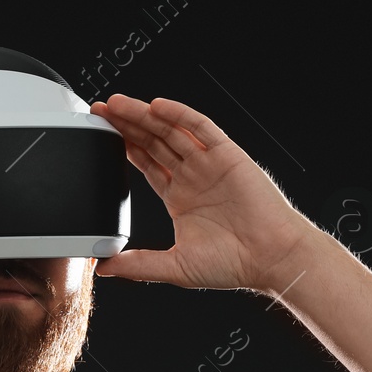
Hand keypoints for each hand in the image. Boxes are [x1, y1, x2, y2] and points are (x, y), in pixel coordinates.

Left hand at [88, 94, 321, 293]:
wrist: (270, 257)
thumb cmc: (233, 264)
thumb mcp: (175, 266)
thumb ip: (138, 265)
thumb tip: (104, 268)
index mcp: (181, 198)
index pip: (146, 163)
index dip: (123, 147)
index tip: (101, 135)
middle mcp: (194, 176)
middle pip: (154, 141)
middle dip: (126, 125)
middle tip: (100, 111)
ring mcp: (209, 163)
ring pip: (171, 130)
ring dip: (144, 115)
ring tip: (117, 103)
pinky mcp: (227, 154)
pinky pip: (201, 127)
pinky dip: (180, 115)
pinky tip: (157, 107)